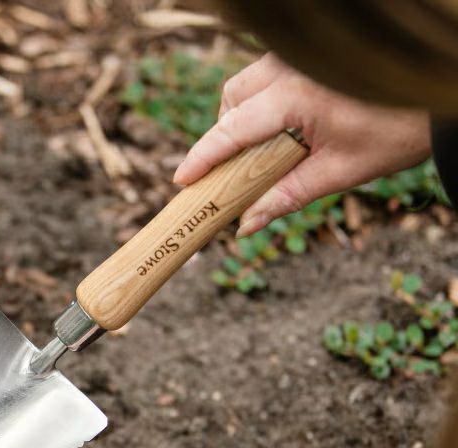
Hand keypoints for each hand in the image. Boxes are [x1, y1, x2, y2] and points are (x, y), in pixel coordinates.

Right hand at [173, 54, 430, 235]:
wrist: (441, 94)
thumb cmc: (398, 131)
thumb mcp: (339, 173)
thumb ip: (286, 198)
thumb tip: (246, 226)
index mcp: (296, 98)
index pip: (232, 130)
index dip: (202, 158)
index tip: (181, 182)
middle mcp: (291, 68)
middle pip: (231, 99)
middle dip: (223, 133)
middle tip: (233, 169)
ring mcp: (299, 57)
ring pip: (246, 83)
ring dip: (240, 115)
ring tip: (261, 148)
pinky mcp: (309, 55)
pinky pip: (267, 74)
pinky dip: (261, 99)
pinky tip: (282, 123)